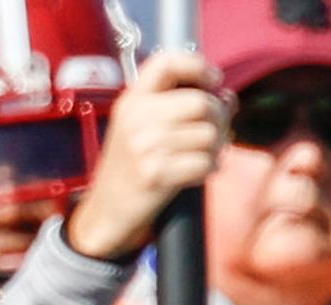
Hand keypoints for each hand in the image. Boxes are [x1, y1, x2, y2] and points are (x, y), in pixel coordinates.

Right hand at [64, 53, 230, 262]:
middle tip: (214, 132)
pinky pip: (205, 162)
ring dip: (216, 148)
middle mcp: (137, 119)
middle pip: (201, 102)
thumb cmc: (128, 170)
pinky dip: (209, 170)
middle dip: (218, 117)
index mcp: (131, 101)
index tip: (212, 81)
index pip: (167, 62)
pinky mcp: (157, 174)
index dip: (198, 66)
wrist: (104, 215)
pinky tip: (199, 173)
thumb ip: (175, 107)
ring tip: (203, 156)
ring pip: (209, 134)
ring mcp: (146, 147)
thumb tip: (227, 98)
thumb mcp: (138, 128)